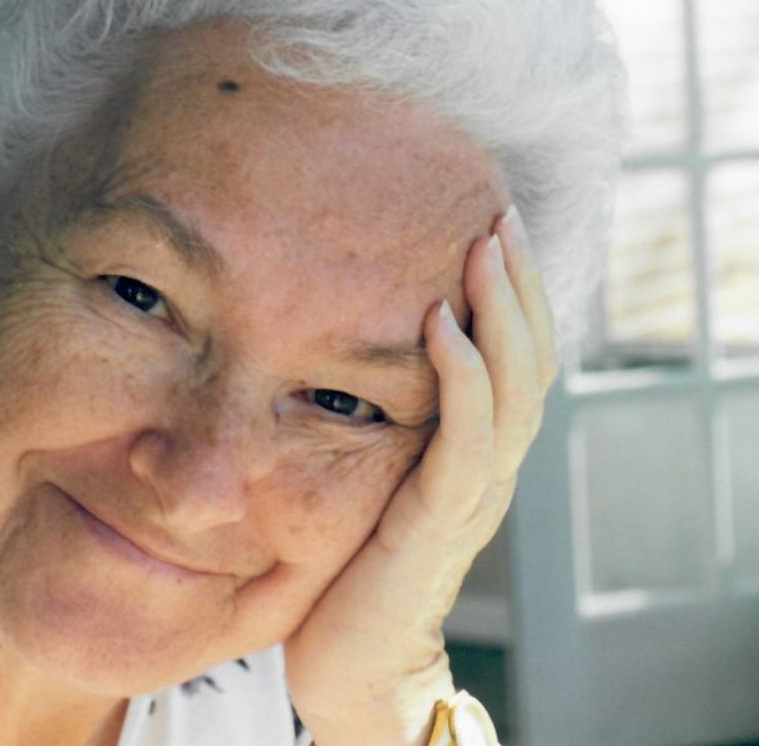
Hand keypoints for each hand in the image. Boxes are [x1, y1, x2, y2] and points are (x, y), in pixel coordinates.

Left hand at [284, 205, 557, 745]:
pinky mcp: (439, 520)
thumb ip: (382, 414)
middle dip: (519, 283)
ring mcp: (471, 493)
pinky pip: (465, 438)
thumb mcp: (373, 467)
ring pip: (511, 388)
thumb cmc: (354, 559)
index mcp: (473, 450)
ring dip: (501, 312)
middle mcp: (487, 466)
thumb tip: (345, 339)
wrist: (353, 658)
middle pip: (527, 360)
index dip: (516, 292)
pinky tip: (441, 324)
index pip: (514, 358)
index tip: (497, 222)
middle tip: (504, 214)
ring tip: (485, 245)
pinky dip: (461, 376)